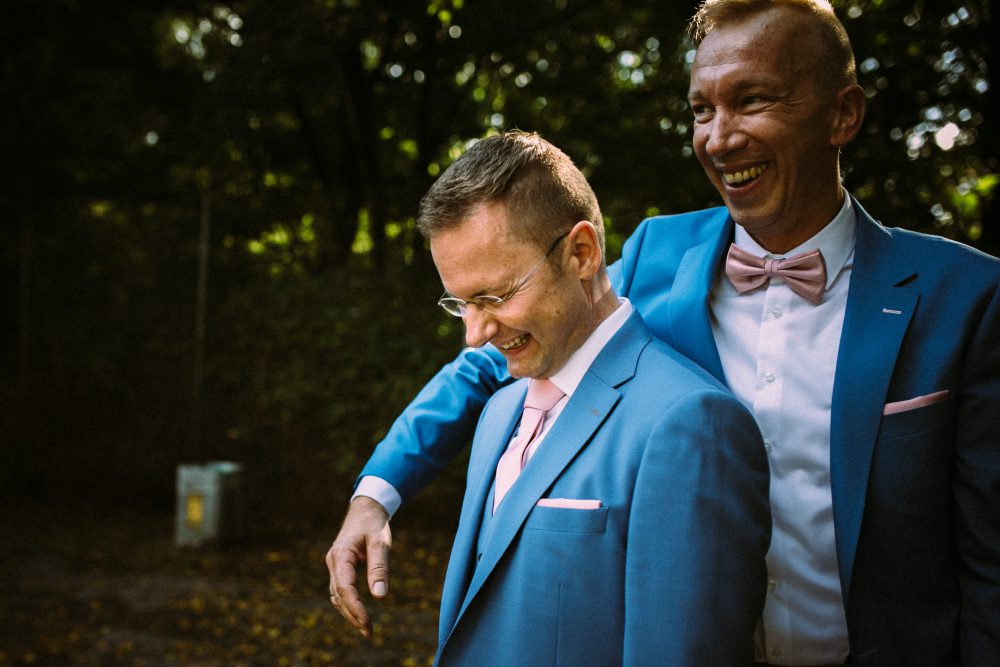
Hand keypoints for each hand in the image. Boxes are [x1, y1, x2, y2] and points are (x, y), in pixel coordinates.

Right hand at [325, 496, 391, 637]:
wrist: (366, 509)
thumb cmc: (374, 524)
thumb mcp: (380, 543)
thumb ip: (379, 568)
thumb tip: (379, 596)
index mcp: (341, 555)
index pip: (345, 588)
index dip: (355, 607)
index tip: (367, 622)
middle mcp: (333, 562)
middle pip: (339, 595)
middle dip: (353, 615)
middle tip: (369, 632)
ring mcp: (334, 565)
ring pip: (338, 595)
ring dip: (349, 612)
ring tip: (366, 628)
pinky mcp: (339, 567)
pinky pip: (340, 589)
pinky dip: (347, 603)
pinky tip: (357, 614)